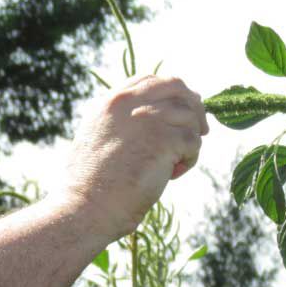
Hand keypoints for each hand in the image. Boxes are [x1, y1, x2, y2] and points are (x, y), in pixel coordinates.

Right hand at [57, 76, 207, 240]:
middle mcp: (131, 102)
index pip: (151, 80)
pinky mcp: (165, 140)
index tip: (181, 111)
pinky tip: (172, 174)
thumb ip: (119, 121)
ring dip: (190, 141)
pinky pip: (194, 142)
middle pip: (178, 88)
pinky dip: (190, 159)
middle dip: (194, 107)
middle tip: (199, 131)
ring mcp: (150, 119)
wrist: (86, 206)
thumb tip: (148, 119)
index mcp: (113, 101)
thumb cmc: (88, 183)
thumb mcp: (95, 137)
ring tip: (173, 165)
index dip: (172, 93)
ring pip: (190, 117)